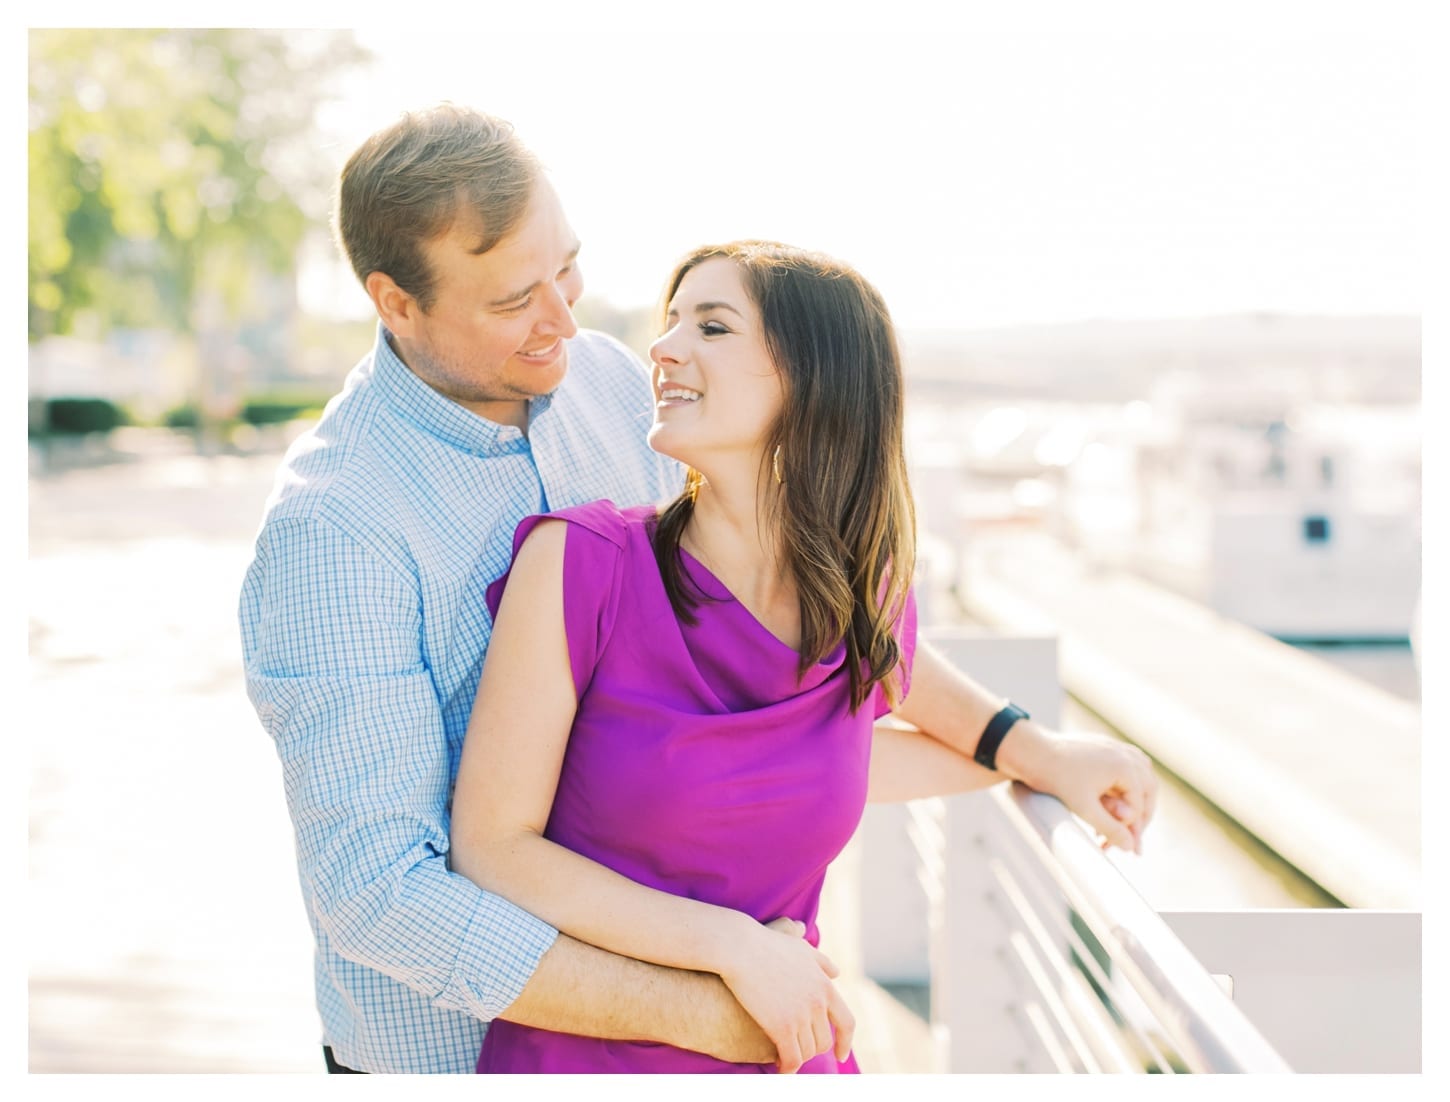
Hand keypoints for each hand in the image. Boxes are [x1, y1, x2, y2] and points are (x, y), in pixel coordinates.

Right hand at [720, 916, 854, 1072]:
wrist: (740, 948)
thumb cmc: (766, 944)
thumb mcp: (801, 948)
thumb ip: (821, 961)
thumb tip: (836, 973)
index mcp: (825, 987)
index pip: (847, 1023)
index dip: (845, 1042)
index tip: (840, 1055)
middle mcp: (818, 1003)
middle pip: (823, 1041)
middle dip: (811, 1050)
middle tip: (796, 1050)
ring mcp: (801, 1016)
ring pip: (807, 1052)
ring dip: (797, 1058)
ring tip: (784, 1058)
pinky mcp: (782, 1027)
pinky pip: (791, 1059)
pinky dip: (788, 1068)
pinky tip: (779, 1068)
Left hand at [1030, 729, 1157, 853]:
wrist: (1032, 751)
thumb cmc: (1057, 778)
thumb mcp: (1085, 809)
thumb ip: (1110, 828)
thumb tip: (1131, 848)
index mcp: (1125, 766)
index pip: (1139, 807)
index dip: (1134, 832)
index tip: (1129, 852)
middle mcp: (1126, 754)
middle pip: (1147, 792)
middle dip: (1139, 818)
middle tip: (1131, 842)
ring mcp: (1118, 747)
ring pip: (1142, 779)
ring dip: (1136, 802)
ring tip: (1127, 824)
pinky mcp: (1108, 746)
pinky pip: (1130, 767)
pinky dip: (1128, 787)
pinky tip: (1120, 801)